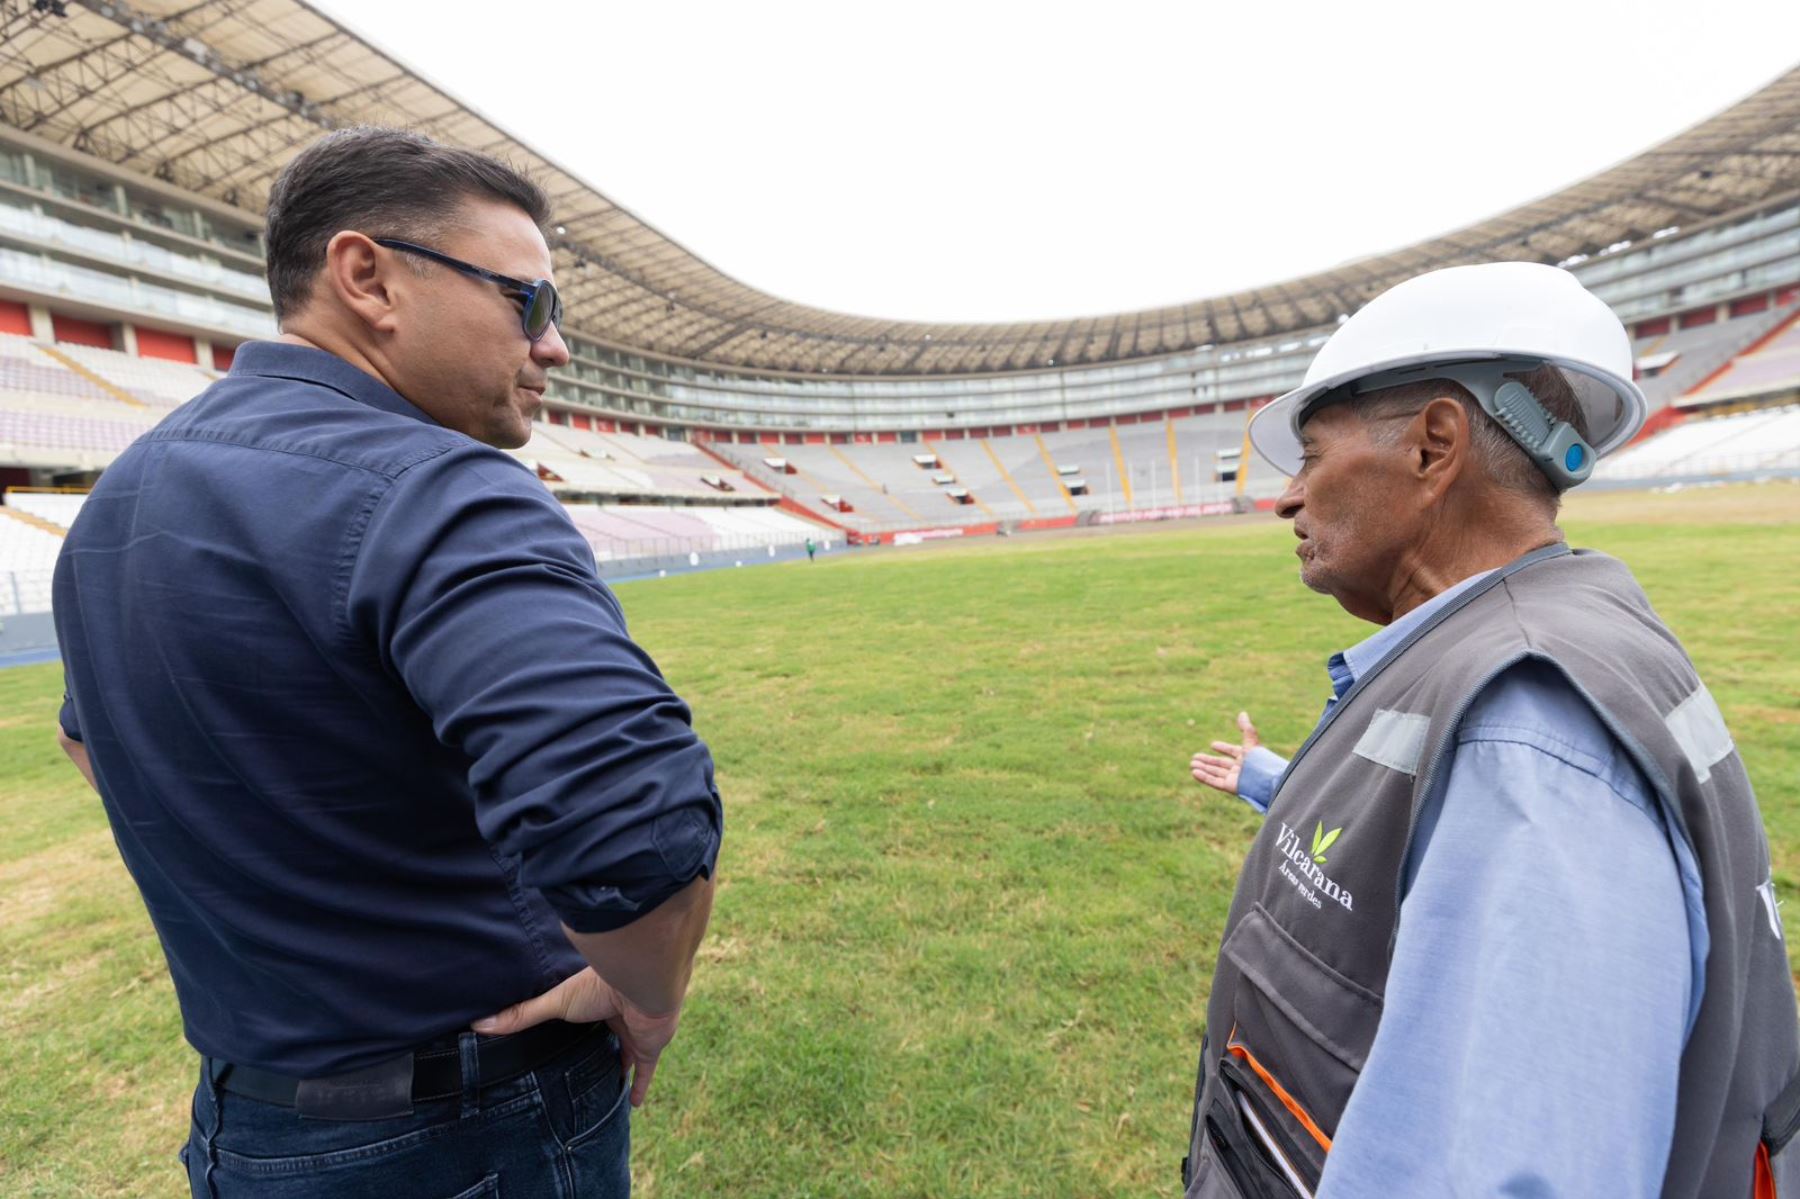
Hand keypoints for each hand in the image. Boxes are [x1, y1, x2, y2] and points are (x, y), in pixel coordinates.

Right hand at [473, 968, 682, 1106]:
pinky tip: (632, 1105)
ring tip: (600, 1089)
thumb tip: (480, 1024)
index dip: (572, 1028)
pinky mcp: (648, 1048)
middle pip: (604, 1036)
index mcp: (594, 1000)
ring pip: (624, 1054)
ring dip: (615, 1069)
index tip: (558, 1042)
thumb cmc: (599, 986)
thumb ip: (522, 1015)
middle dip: (594, 1050)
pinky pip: (645, 1072)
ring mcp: (633, 1032)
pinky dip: (639, 1087)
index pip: (581, 1016)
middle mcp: (615, 1016)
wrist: (643, 986)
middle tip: (576, 1072)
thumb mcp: (555, 1002)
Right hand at [1189, 711, 1259, 796]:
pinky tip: (1194, 772)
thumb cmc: (1260, 761)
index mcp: (1246, 757)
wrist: (1265, 780)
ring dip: (1204, 768)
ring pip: (1216, 773)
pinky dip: (1204, 778)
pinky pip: (1215, 782)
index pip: (1233, 751)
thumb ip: (1246, 728)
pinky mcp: (1231, 787)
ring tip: (1192, 764)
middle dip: (1208, 761)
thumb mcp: (1251, 742)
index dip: (1223, 748)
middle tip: (1195, 757)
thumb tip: (1242, 712)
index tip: (1212, 745)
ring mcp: (1235, 778)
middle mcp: (1240, 768)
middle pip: (1221, 764)